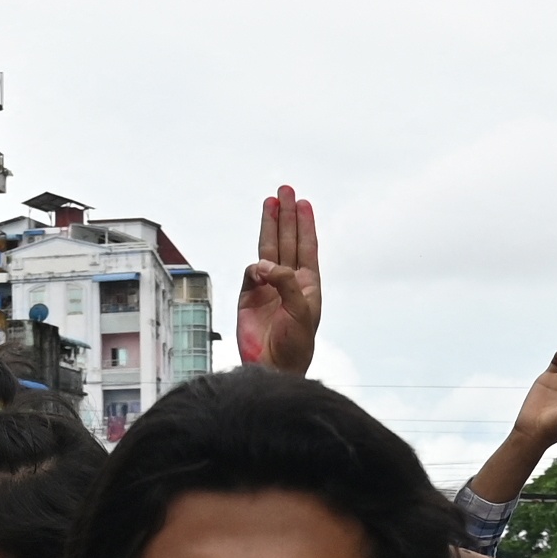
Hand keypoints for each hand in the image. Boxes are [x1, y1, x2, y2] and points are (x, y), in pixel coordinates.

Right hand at [238, 187, 320, 373]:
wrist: (273, 367)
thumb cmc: (295, 344)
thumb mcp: (301, 311)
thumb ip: (286, 283)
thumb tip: (264, 264)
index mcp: (307, 284)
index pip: (306, 246)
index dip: (305, 224)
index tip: (303, 203)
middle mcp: (288, 281)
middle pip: (287, 240)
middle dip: (286, 215)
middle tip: (285, 190)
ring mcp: (268, 287)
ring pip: (269, 248)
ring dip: (269, 225)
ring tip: (270, 201)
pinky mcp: (249, 296)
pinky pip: (251, 272)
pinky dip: (256, 266)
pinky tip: (261, 266)